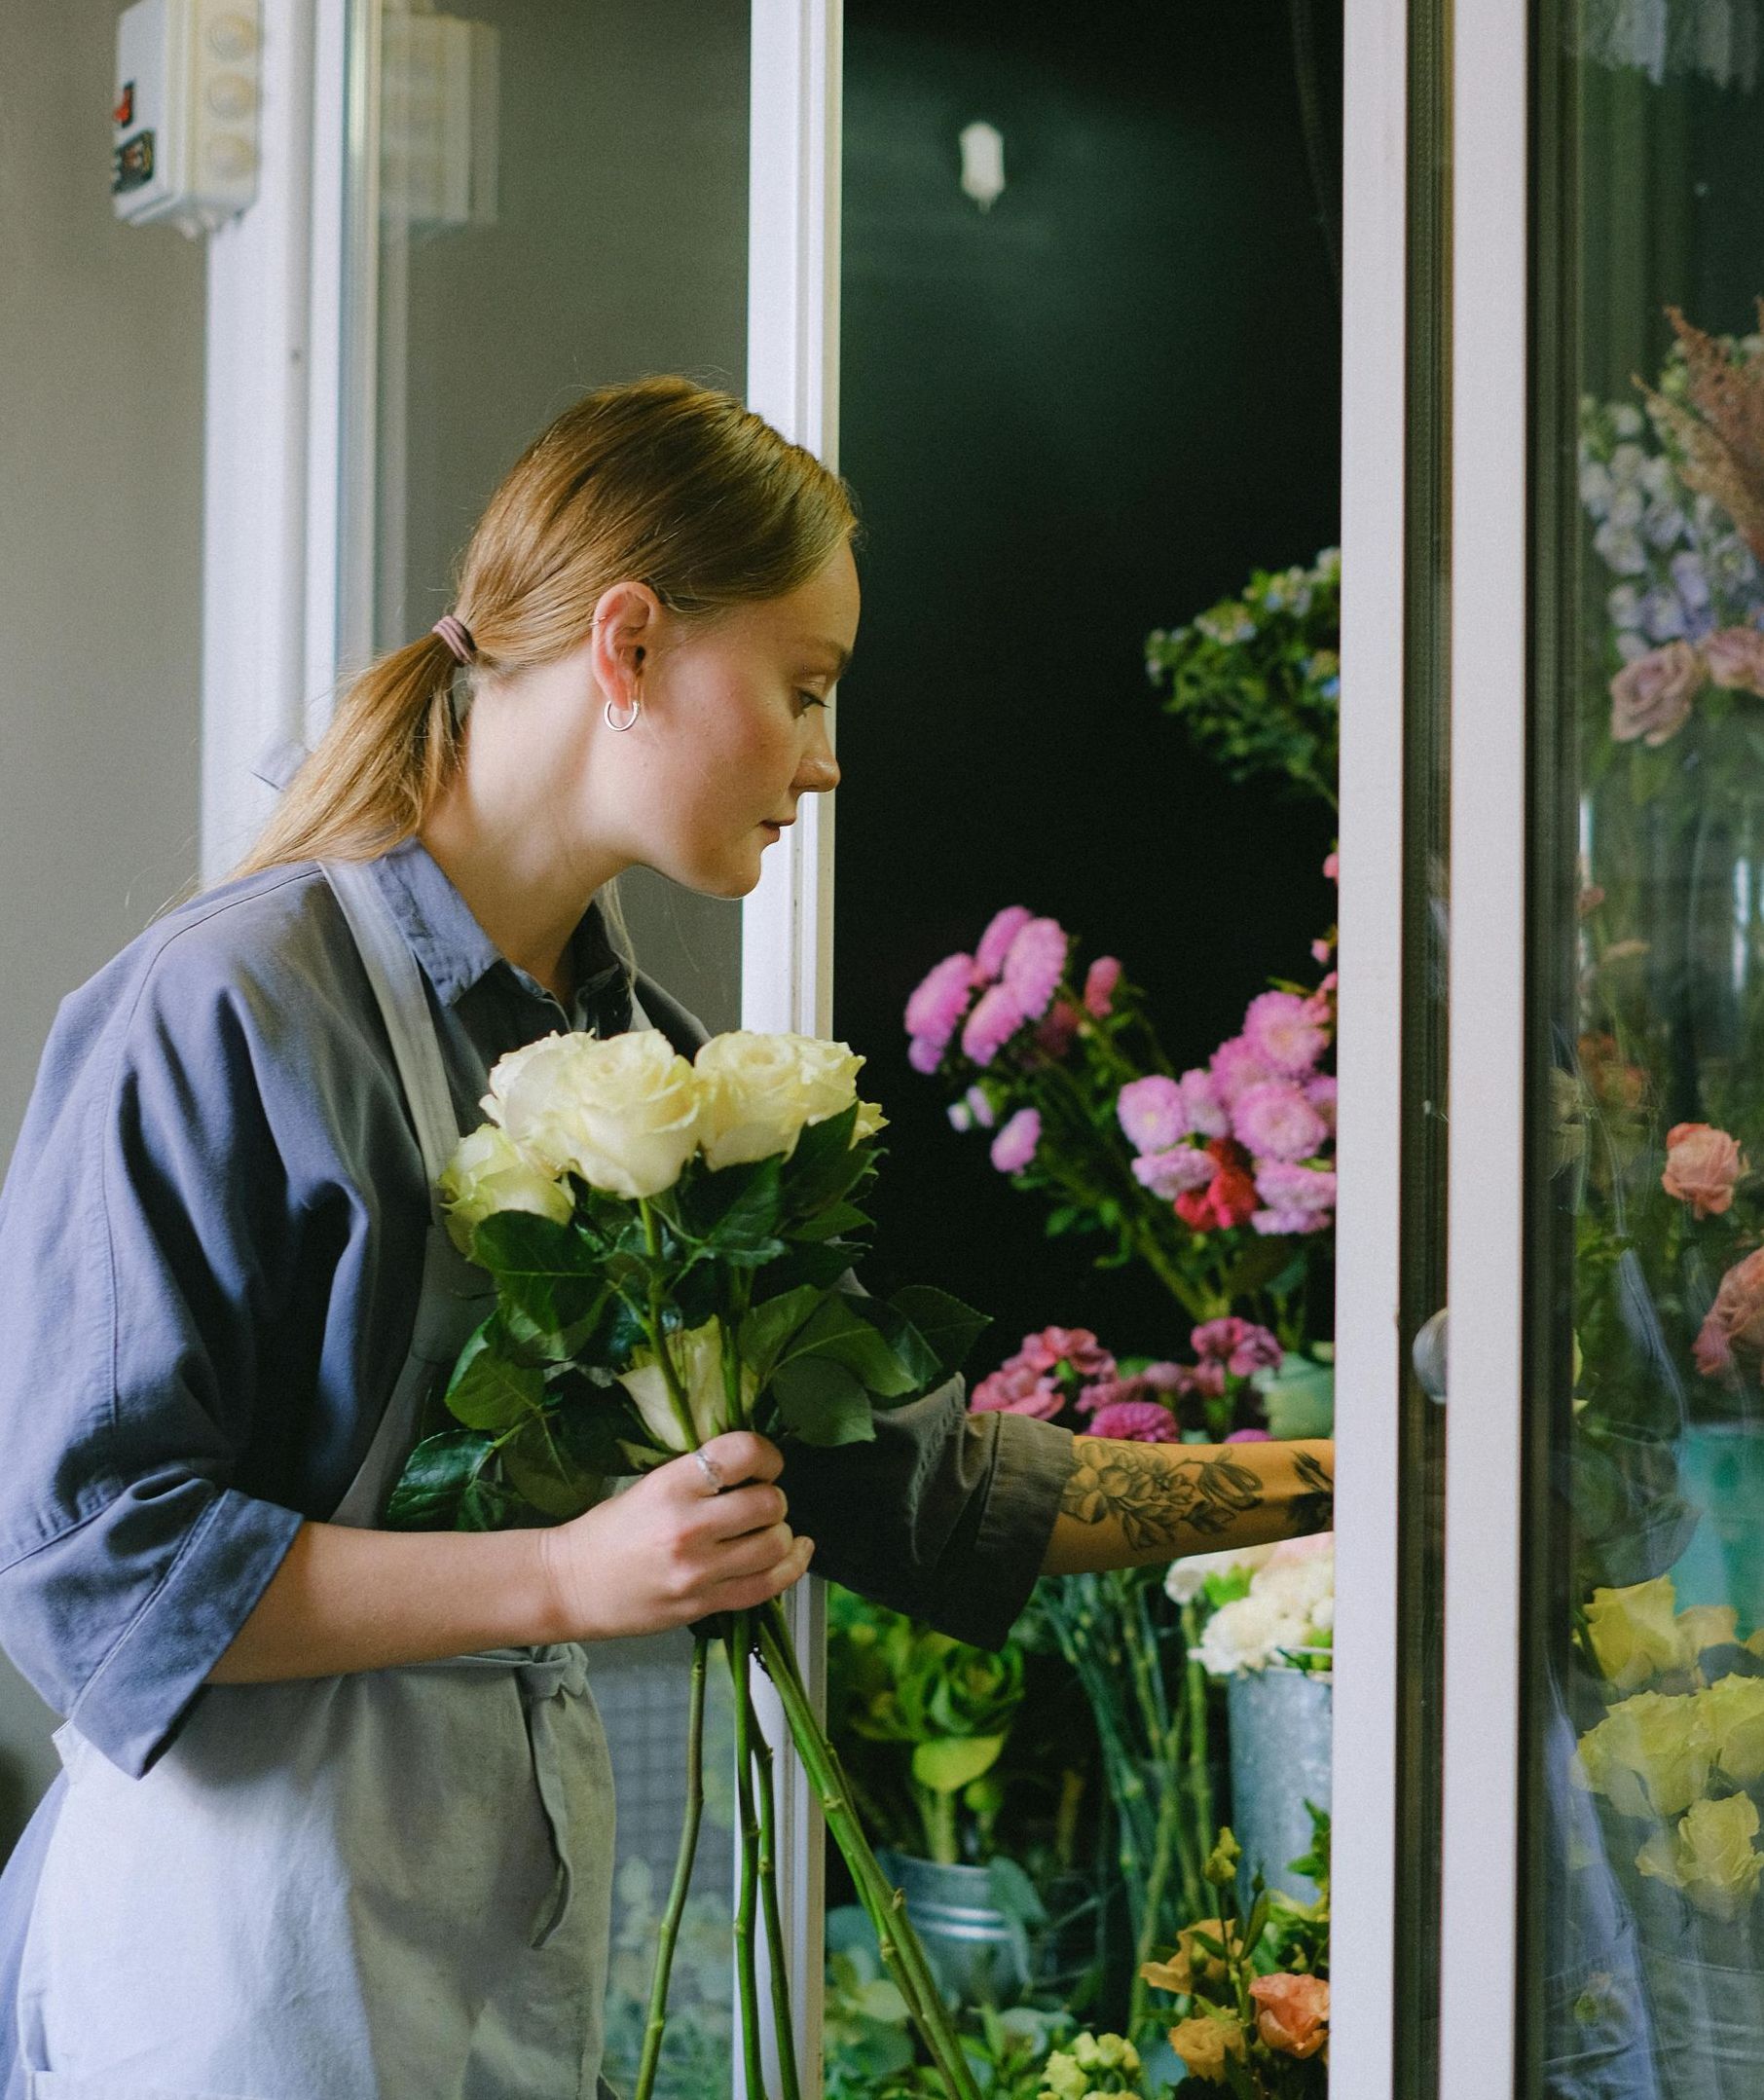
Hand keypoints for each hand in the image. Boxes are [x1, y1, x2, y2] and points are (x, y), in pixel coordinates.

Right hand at [537, 1431, 814, 1641]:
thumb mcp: (649, 1486)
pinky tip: (796, 1552)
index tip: (765, 1464)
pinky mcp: (704, 1604)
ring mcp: (699, 1571)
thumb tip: (752, 1466)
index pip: (742, 1454)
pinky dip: (792, 1566)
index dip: (767, 1456)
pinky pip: (767, 1586)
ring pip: (775, 1544)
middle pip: (768, 1502)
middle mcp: (689, 1526)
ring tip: (766, 1530)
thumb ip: (699, 1477)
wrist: (571, 1584)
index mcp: (671, 1486)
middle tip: (759, 1501)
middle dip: (773, 1498)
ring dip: (780, 1532)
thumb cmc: (609, 1532)